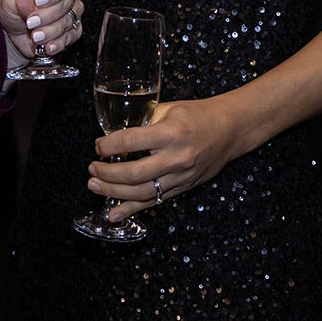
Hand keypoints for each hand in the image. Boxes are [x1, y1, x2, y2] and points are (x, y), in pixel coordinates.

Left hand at [0, 0, 82, 66]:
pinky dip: (58, 43)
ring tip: (35, 36)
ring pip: (67, 22)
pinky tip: (48, 46)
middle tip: (31, 22)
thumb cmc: (16, 10)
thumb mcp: (11, 2)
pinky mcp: (73, 32)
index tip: (38, 1)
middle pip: (66, 3)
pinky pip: (70, 38)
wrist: (15, 32)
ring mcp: (72, 14)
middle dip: (47, 15)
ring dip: (50, 31)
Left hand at [86, 96, 243, 220]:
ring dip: (114, 192)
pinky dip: (132, 209)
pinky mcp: (183, 188)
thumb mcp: (168, 109)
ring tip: (94, 186)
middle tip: (91, 169)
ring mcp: (181, 177)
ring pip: (142, 193)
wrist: (230, 130)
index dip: (109, 145)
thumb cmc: (197, 115)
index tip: (98, 145)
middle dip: (107, 173)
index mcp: (171, 134)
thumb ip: (143, 121)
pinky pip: (154, 202)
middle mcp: (176, 158)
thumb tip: (114, 133)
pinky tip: (114, 213)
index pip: (131, 141)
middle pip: (134, 173)